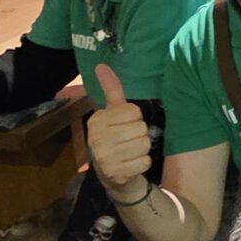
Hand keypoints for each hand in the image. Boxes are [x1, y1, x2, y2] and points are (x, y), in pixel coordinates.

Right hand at [85, 64, 153, 202]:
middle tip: (128, 141)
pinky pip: (144, 162)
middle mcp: (97, 138)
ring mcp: (105, 158)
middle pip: (140, 128)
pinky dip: (142, 163)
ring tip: (130, 152)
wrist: (112, 174)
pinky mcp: (116, 174)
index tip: (124, 125)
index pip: (133, 111)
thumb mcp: (113, 113)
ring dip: (142, 149)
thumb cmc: (115, 137)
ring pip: (144, 144)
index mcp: (97, 120)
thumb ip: (111, 89)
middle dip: (140, 135)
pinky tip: (131, 164)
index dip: (134, 119)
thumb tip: (101, 65)